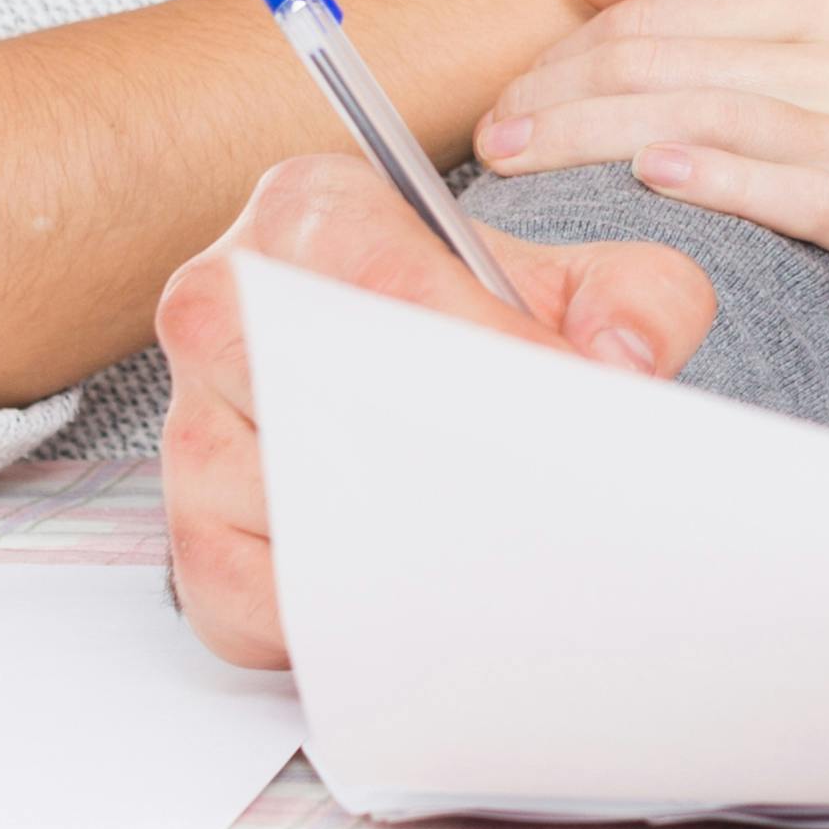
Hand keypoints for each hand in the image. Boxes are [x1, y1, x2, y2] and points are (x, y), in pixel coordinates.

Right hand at [154, 151, 718, 670]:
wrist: (424, 370)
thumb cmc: (487, 320)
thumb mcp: (584, 282)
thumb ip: (639, 299)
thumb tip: (618, 364)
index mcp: (313, 212)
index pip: (390, 281)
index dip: (486, 349)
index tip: (559, 402)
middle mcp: (224, 305)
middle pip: (317, 384)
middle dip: (432, 446)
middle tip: (525, 491)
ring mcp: (190, 423)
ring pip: (282, 497)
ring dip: (385, 539)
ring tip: (481, 548)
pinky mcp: (189, 530)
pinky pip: (244, 596)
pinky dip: (329, 617)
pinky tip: (408, 601)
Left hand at [478, 0, 828, 459]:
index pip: (679, 5)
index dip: (573, 46)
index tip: (505, 94)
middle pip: (682, 55)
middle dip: (565, 93)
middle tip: (488, 135)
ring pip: (723, 114)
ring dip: (604, 137)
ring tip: (521, 169)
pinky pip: (807, 189)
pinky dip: (728, 178)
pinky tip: (660, 176)